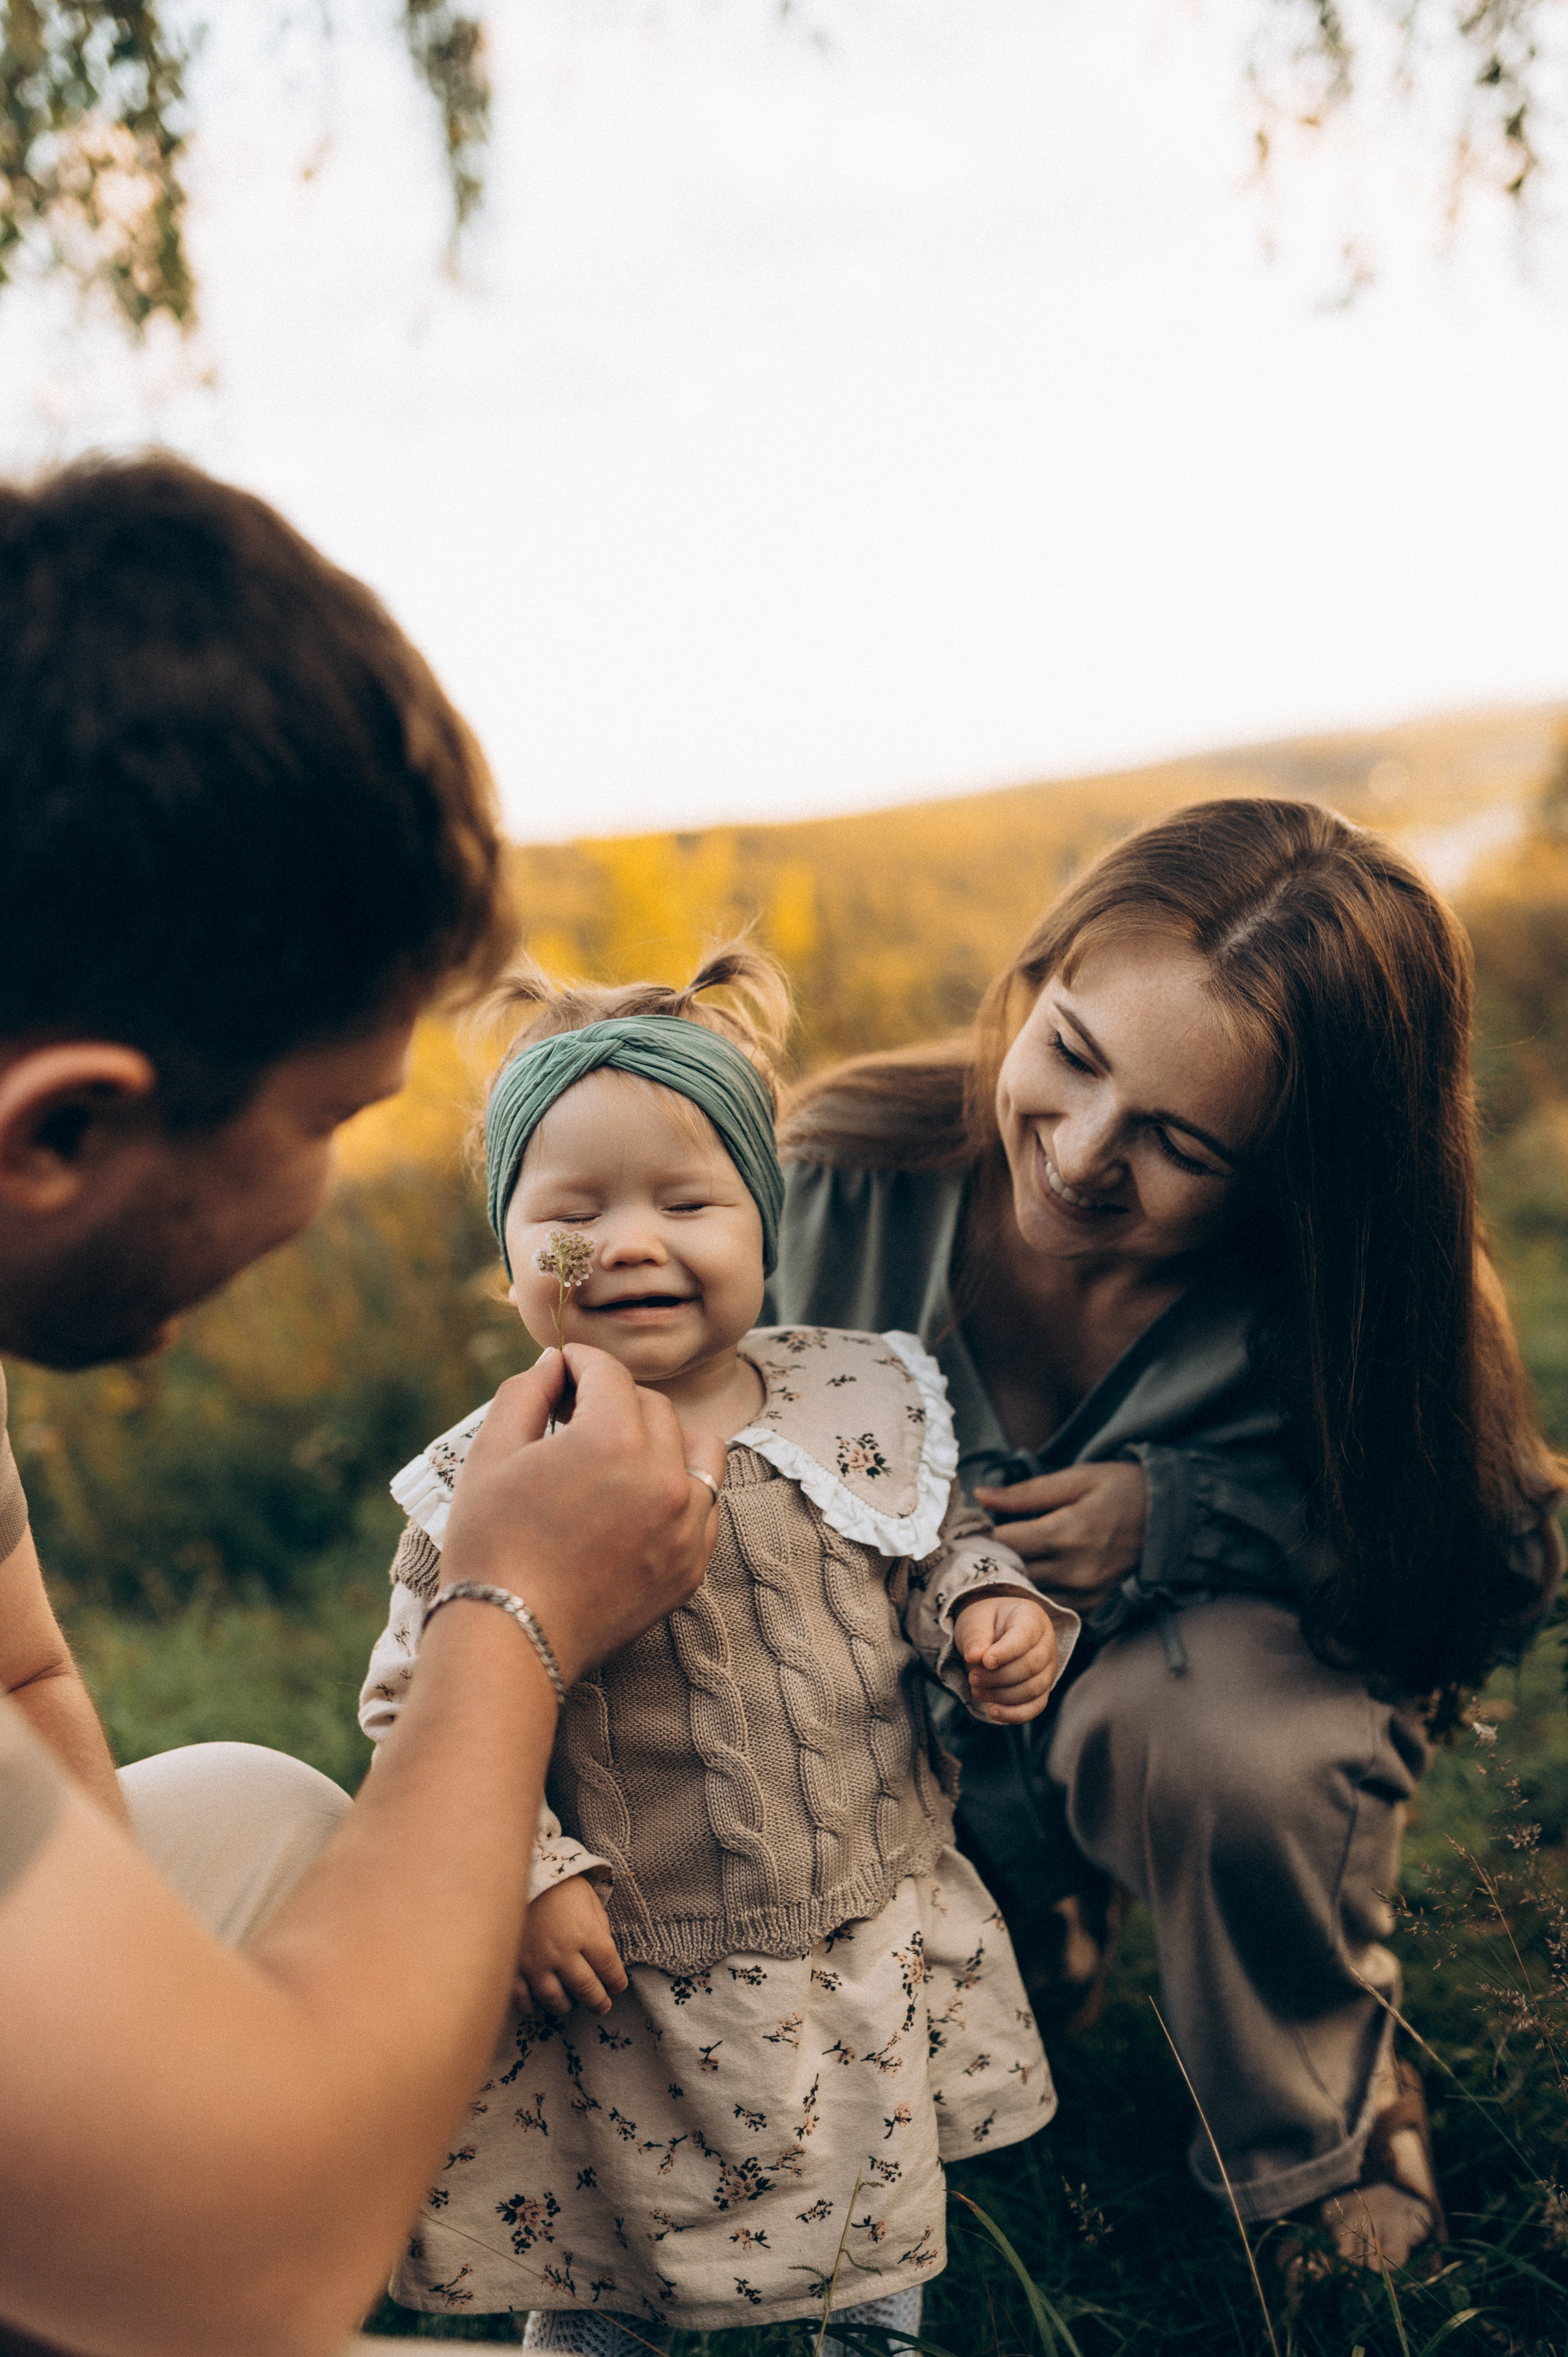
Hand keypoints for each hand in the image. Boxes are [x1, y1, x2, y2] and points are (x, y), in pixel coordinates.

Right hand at [441, 1343, 726, 1686]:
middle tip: (573, 1414)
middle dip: (613, 1398)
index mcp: (612, 1440)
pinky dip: (679, 1488)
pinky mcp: (692, 1564)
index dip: (579, 1363)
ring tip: (619, 1451)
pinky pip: (705, 1503)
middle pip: (653, 1405)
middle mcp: (663, 1477)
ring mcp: (686, 1525)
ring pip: (697, 1447)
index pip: (609, 1373)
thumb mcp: (491, 1453)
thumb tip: (554, 1363)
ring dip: (662, 1437)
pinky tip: (637, 1498)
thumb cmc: (491, 1542)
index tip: (561, 1372)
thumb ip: (525, 1393)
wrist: (512, 1636)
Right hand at [516, 1875, 627, 2017]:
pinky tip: (539, 2005)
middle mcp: (562, 1953)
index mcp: (585, 1933)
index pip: (609, 1968)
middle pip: (586, 1989)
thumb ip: (600, 1929)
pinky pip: (523, 1998)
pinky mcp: (514, 1966)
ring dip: (567, 2006)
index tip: (617, 1986)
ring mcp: (535, 1962)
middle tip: (602, 2006)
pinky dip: (532, 2007)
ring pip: (555, 2000)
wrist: (517, 1873)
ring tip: (572, 2004)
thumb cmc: (559, 1885)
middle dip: (598, 2002)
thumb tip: (603, 1959)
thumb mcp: (589, 1900)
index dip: (617, 1981)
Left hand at [951, 1591, 1059, 1721]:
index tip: (984, 1661)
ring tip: (976, 1690)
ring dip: (1001, 1695)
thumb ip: (975, 1635)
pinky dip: (1014, 1714)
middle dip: (998, 1677)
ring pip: (1032, 1689)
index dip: (1006, 1652)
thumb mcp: (975, 1619)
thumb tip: (976, 1657)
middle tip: (973, 1678)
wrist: (994, 1631)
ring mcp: (1048, 1668)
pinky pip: (1035, 1707)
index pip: (1026, 1637)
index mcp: (1031, 1618)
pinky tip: (993, 1711)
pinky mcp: (1043, 1689)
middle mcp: (1046, 1643)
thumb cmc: (987, 1623)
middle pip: (1030, 1666)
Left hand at [972, 1461, 1145, 1612]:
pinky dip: (1037, 1596)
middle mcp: (1074, 1570)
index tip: (971, 1528)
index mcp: (1066, 1532)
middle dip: (992, 1561)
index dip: (982, 1535)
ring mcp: (1086, 1593)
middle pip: (1012, 1573)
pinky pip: (1052, 1608)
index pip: (1004, 1543)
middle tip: (979, 1548)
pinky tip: (1032, 1579)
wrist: (1172, 1518)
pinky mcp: (1094, 1606)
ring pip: (1028, 1596)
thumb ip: (1026, 1492)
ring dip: (1012, 1582)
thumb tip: (981, 1496)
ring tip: (1002, 1564)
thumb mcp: (1077, 1478)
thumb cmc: (1122, 1489)